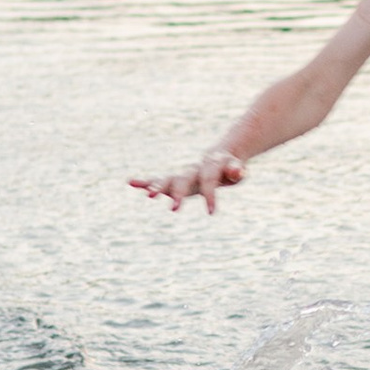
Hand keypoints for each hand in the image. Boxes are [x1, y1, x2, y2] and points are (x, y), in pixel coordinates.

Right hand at [130, 148, 246, 214]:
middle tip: (173, 210)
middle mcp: (193, 169)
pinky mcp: (173, 180)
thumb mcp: (236, 169)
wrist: (218, 157)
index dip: (210, 195)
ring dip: (158, 186)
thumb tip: (238, 172)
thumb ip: (236, 170)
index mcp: (210, 166)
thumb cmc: (230, 167)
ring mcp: (182, 174)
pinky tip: (131, 182)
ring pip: (167, 179)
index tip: (211, 212)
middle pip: (184, 179)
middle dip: (178, 193)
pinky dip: (144, 181)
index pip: (209, 180)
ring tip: (148, 195)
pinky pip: (157, 180)